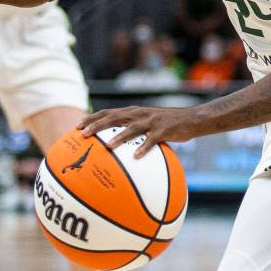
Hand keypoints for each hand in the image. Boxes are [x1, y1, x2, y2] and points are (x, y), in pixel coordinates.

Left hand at [81, 105, 198, 157]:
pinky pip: (151, 141)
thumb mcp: (149, 124)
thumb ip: (135, 130)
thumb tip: (119, 146)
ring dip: (118, 137)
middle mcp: (140, 114)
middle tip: (83, 134)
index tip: (77, 126)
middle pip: (114, 117)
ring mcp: (151, 122)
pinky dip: (143, 148)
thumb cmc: (169, 125)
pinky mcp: (164, 130)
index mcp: (134, 112)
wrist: (193, 119)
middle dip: (97, 125)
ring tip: (106, 146)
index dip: (92, 118)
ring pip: (131, 128)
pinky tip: (136, 157)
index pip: (108, 112)